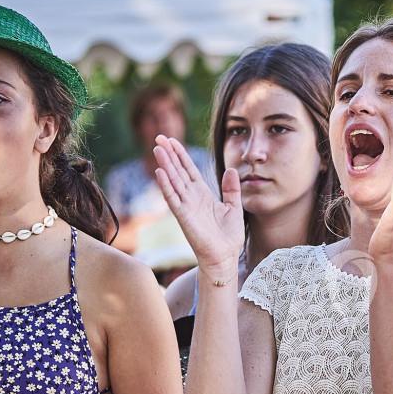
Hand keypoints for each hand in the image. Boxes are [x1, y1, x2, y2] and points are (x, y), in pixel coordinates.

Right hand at [153, 135, 243, 278]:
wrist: (225, 256)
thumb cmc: (228, 236)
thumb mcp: (234, 207)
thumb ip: (231, 189)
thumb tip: (232, 169)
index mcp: (202, 194)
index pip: (188, 169)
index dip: (180, 154)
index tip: (172, 140)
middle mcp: (191, 198)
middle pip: (177, 171)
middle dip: (169, 154)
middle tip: (159, 137)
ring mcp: (186, 206)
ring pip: (173, 181)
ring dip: (165, 165)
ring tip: (158, 148)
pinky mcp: (184, 217)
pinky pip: (173, 199)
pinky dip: (166, 186)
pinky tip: (160, 172)